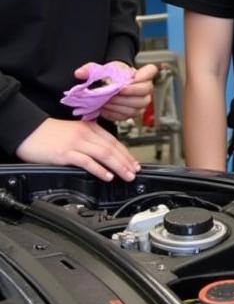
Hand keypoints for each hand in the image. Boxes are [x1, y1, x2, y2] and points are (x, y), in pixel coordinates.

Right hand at [16, 117, 140, 181]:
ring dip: (118, 166)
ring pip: (104, 154)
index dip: (126, 154)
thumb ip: (90, 140)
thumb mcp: (75, 132)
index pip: (114, 141)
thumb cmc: (49, 134)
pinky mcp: (65, 153)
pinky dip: (99, 169)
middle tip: (135, 172)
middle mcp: (85, 134)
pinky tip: (107, 176)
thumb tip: (105, 154)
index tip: (134, 163)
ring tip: (126, 176)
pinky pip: (87, 161)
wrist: (27, 131)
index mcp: (90, 128)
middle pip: (112, 148)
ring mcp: (76, 143)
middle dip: (126, 162)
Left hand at [73, 61, 157, 121]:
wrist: (110, 86)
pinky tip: (105, 108)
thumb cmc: (110, 76)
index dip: (144, 75)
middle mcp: (146, 89)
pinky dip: (114, 113)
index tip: (131, 77)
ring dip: (119, 104)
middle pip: (144, 92)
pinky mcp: (133, 113)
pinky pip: (127, 115)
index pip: (151, 71)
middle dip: (126, 93)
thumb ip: (90, 69)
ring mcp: (141, 103)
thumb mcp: (101, 69)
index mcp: (142, 74)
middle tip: (113, 93)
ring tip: (105, 101)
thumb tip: (79, 73)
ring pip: (136, 106)